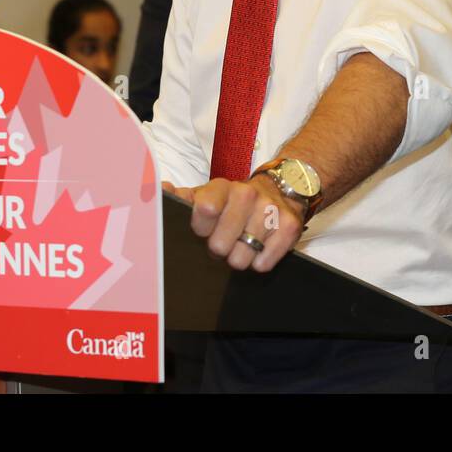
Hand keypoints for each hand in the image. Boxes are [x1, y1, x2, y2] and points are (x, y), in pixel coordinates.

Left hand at [168, 174, 305, 272]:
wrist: (280, 188)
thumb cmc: (234, 201)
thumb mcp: (206, 195)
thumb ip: (180, 197)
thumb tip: (161, 191)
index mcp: (221, 188)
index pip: (205, 209)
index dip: (201, 229)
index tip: (203, 231)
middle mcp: (247, 194)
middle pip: (220, 244)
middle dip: (219, 249)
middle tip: (224, 242)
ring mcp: (269, 210)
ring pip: (242, 258)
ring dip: (238, 258)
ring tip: (240, 245)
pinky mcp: (290, 226)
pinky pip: (264, 263)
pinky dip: (259, 262)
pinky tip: (258, 249)